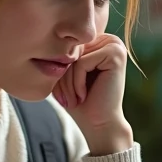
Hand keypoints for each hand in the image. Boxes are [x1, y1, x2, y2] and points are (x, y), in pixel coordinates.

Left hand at [51, 33, 131, 154]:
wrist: (99, 125)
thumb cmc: (80, 102)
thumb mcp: (66, 74)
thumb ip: (60, 55)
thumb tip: (45, 36)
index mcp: (99, 42)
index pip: (67, 47)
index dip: (60, 69)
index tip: (62, 92)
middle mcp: (110, 40)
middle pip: (71, 50)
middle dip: (63, 76)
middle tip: (67, 98)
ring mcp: (115, 46)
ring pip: (75, 57)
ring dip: (69, 81)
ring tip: (74, 98)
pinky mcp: (116, 55)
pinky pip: (81, 63)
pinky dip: (76, 82)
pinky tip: (83, 95)